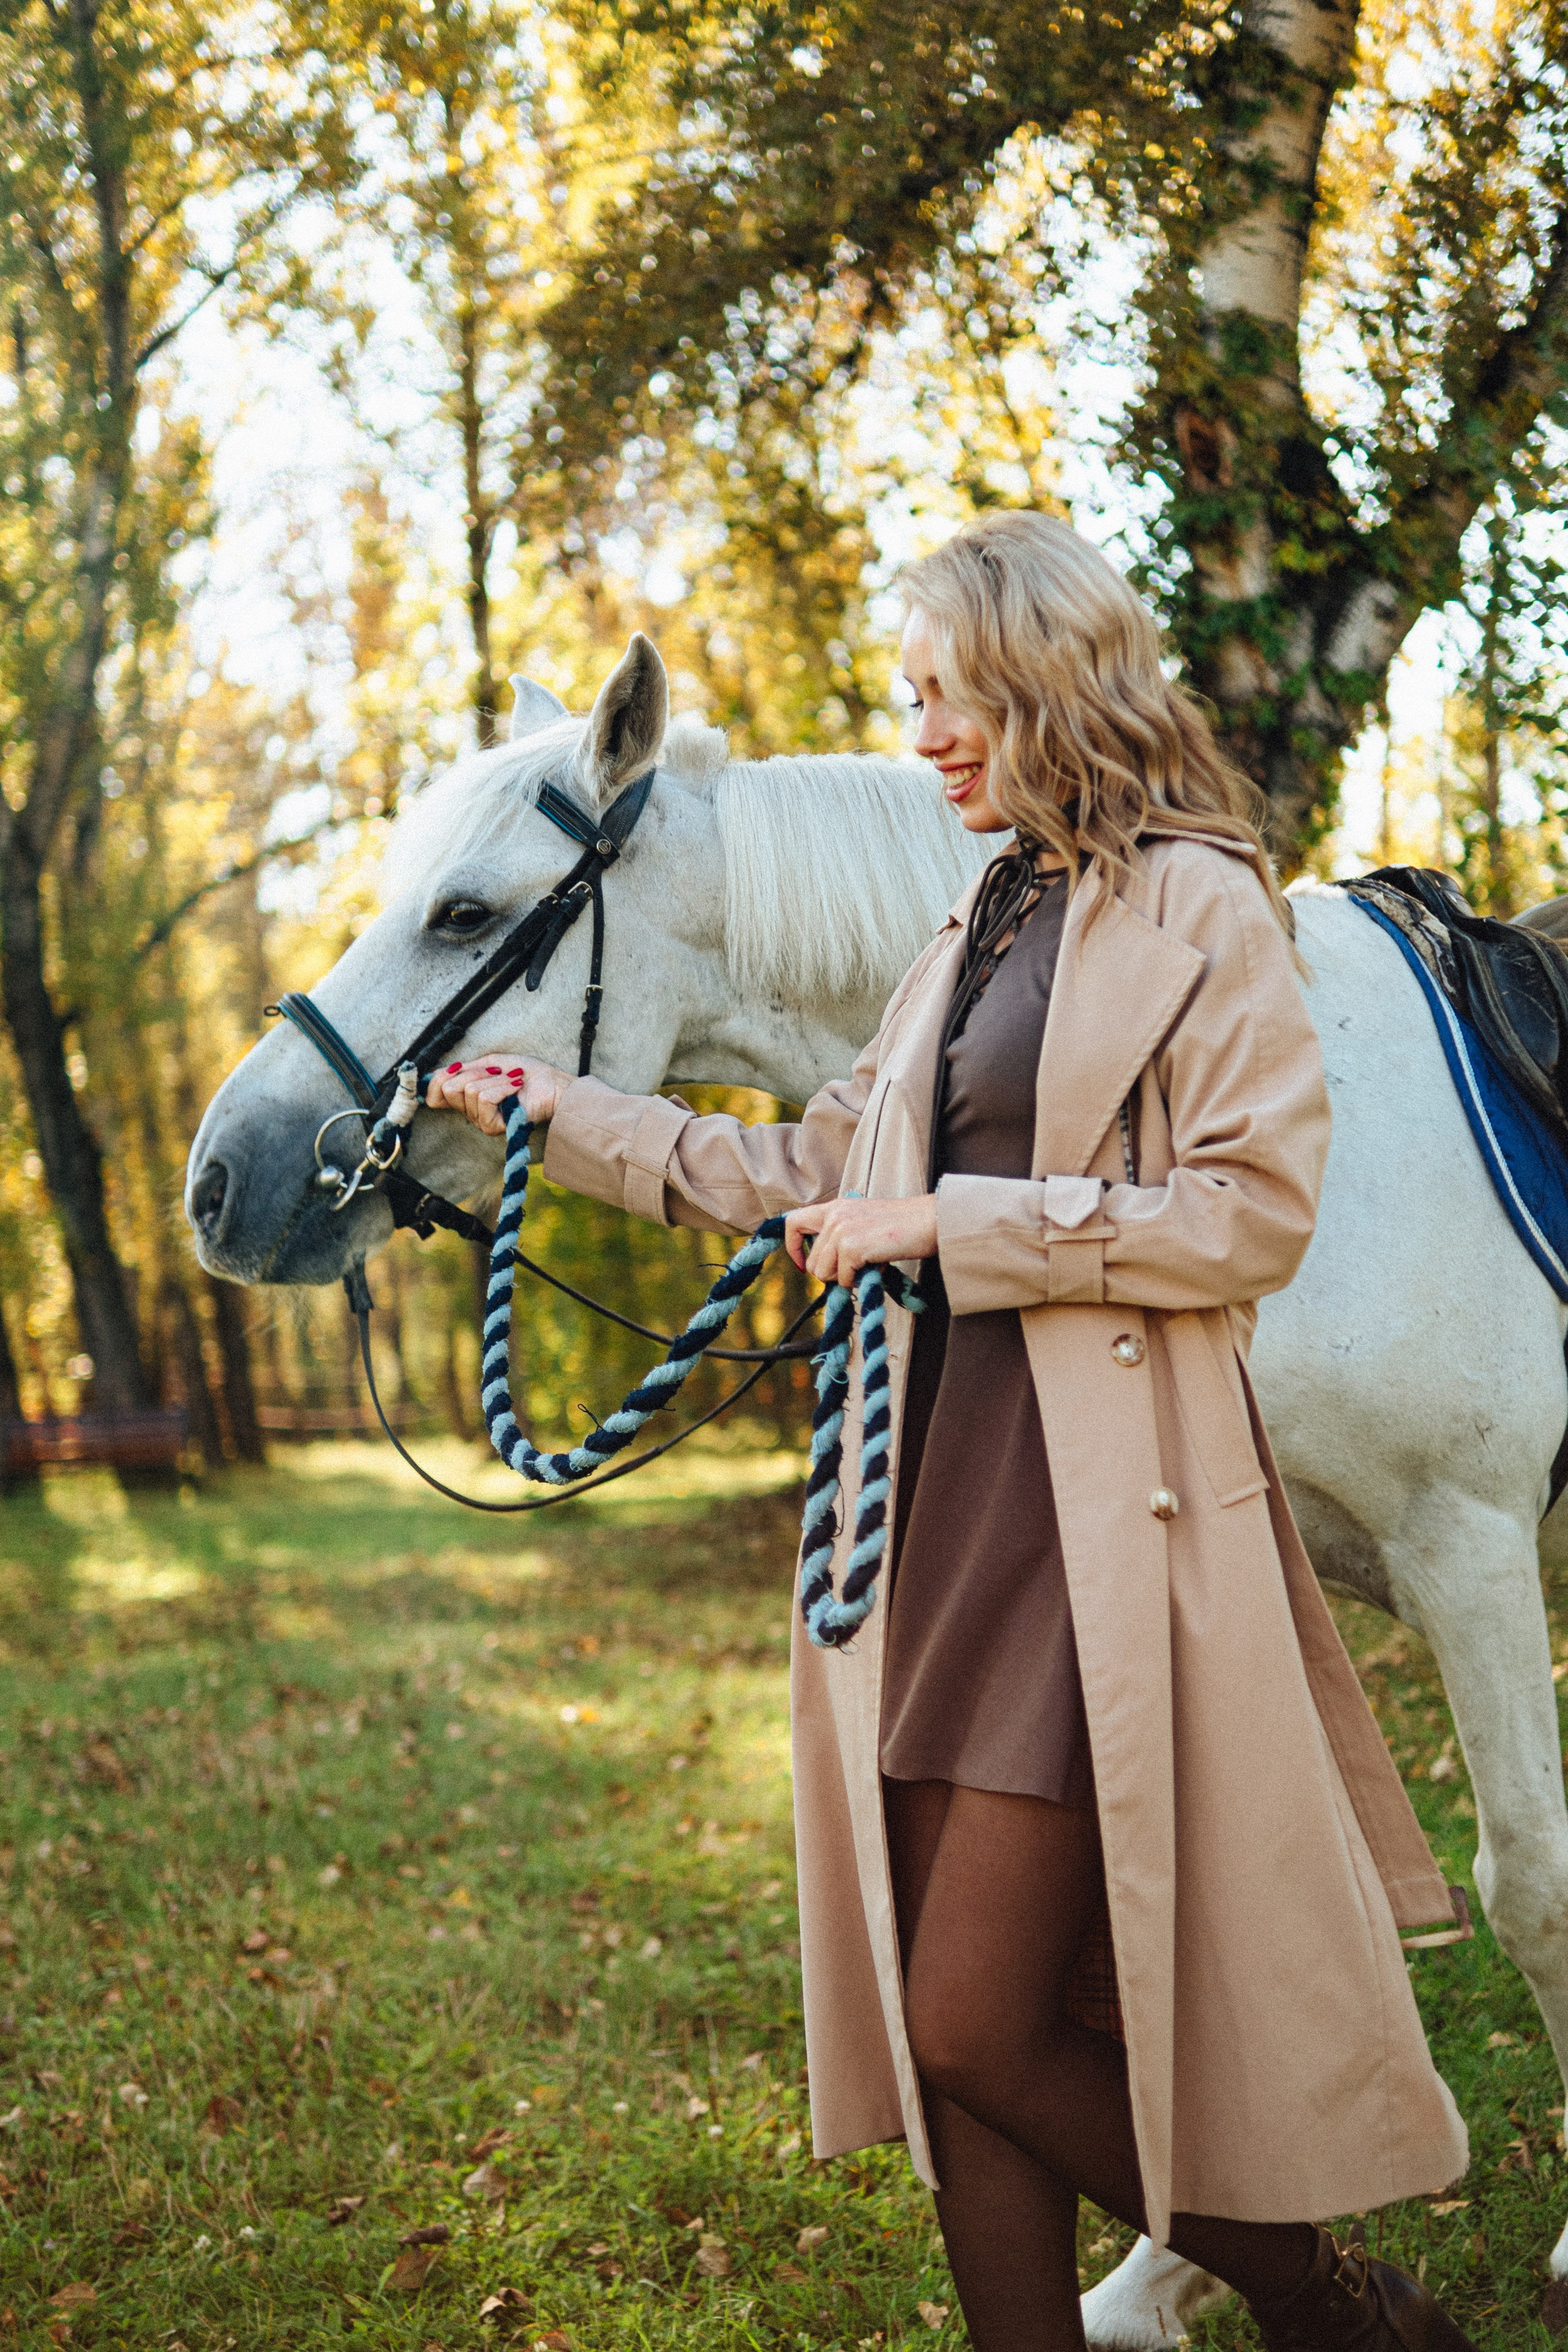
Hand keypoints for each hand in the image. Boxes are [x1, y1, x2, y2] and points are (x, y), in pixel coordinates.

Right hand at [424, 1054, 572, 1136]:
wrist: (552, 1084)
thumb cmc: (525, 1073)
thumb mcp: (490, 1063)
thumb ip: (464, 1069)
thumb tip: (436, 1072)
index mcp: (466, 1098)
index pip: (434, 1097)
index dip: (438, 1079)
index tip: (457, 1067)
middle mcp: (470, 1112)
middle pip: (449, 1089)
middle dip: (475, 1072)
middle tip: (496, 1072)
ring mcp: (481, 1121)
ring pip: (470, 1091)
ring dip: (495, 1079)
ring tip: (512, 1080)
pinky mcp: (494, 1127)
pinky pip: (485, 1099)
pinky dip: (502, 1087)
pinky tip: (516, 1088)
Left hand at [785, 1194, 937, 1284]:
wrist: (930, 1220)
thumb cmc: (903, 1226)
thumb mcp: (863, 1221)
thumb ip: (841, 1235)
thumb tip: (825, 1267)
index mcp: (835, 1207)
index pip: (794, 1223)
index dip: (793, 1248)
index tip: (803, 1266)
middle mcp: (834, 1215)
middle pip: (812, 1262)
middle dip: (832, 1273)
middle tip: (857, 1269)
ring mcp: (841, 1230)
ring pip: (823, 1273)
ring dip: (845, 1278)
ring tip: (868, 1265)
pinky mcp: (852, 1246)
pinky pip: (844, 1279)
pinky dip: (859, 1281)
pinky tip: (876, 1266)